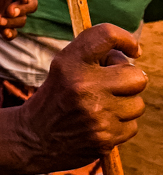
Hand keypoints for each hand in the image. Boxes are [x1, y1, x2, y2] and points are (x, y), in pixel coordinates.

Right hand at [11, 24, 146, 172]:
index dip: (125, 39)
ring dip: (126, 104)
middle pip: (136, 76)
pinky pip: (132, 126)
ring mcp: (96, 114)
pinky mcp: (105, 138)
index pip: (106, 36)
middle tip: (113, 83)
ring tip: (103, 105)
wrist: (36, 137)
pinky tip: (102, 123)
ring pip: (137, 104)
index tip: (133, 49)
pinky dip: (121, 125)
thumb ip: (94, 57)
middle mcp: (83, 86)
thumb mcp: (63, 67)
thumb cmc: (56, 96)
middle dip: (130, 79)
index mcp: (70, 62)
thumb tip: (130, 58)